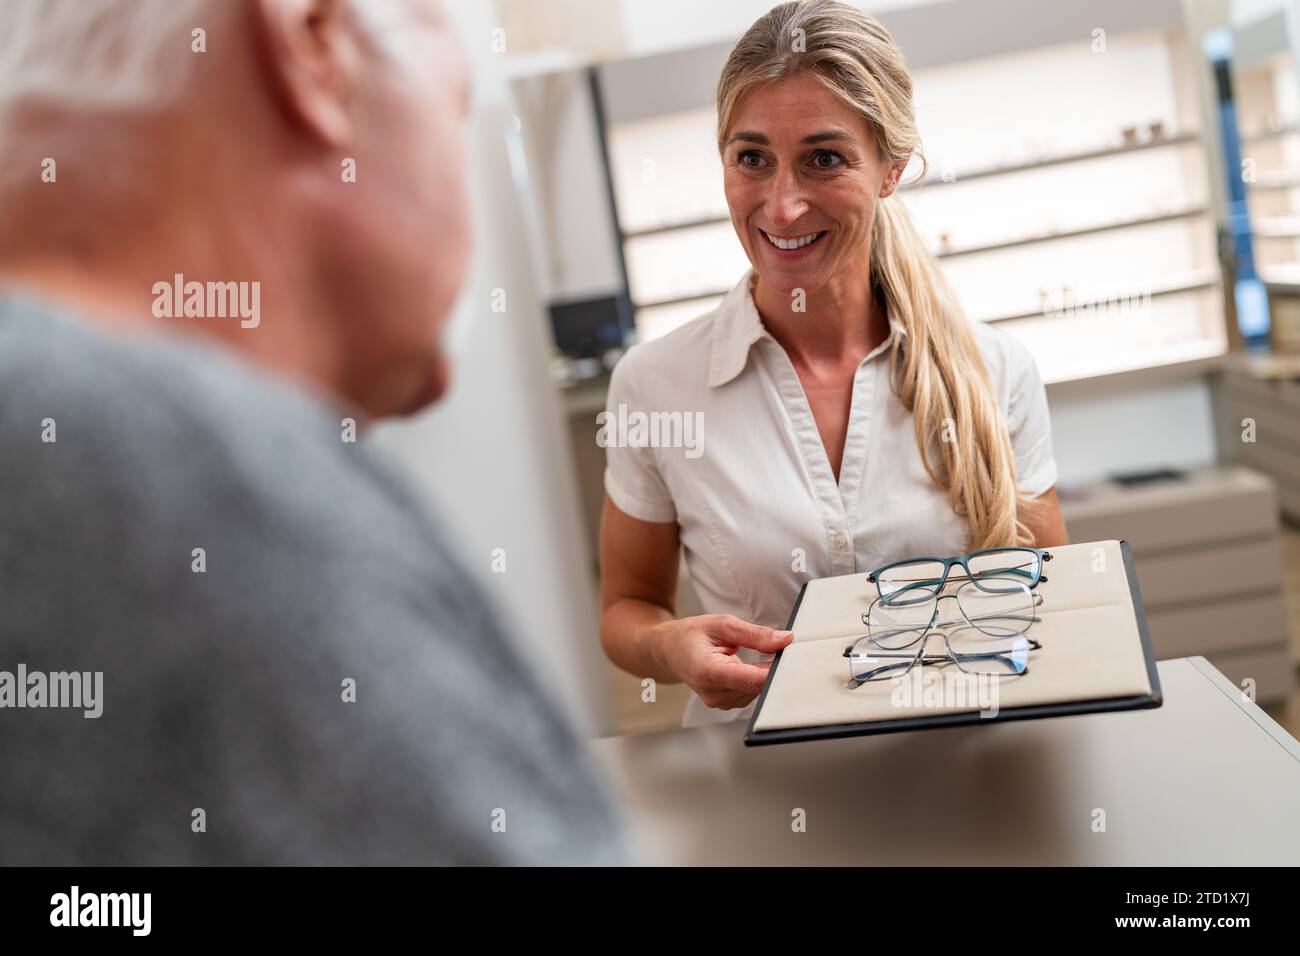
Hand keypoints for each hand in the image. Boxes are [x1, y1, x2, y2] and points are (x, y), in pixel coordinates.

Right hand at [649, 614, 794, 709]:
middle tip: (783, 648)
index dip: (776, 671)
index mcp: (708, 671)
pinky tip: (754, 666)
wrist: (668, 650)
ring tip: (762, 653)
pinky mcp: (726, 704)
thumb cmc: (691, 635)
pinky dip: (757, 679)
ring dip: (765, 674)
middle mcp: (713, 693)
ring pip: (757, 691)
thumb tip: (785, 640)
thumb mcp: (722, 624)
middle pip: (758, 686)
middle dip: (773, 668)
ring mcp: (719, 702)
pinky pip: (751, 693)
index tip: (792, 658)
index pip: (751, 679)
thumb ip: (755, 634)